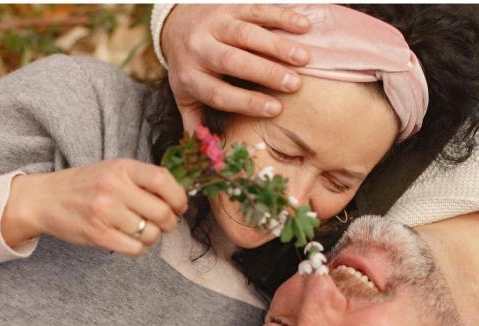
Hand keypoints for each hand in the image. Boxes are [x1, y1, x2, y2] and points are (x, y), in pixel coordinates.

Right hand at [2, 159, 187, 255]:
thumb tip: (180, 198)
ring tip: (142, 230)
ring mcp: (105, 213)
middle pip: (162, 213)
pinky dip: (139, 247)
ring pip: (151, 234)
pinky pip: (136, 249)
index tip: (179, 206)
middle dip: (170, 222)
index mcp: (122, 168)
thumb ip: (144, 179)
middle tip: (163, 223)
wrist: (45, 199)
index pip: (163, 180)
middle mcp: (114, 188)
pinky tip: (131, 239)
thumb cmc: (86, 185)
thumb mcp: (114, 170)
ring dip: (153, 236)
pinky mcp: (99, 235)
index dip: (178, 197)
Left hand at [161, 4, 311, 129]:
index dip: (246, 102)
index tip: (275, 109)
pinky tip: (303, 26)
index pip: (218, 93)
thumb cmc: (189, 69)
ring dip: (277, 45)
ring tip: (304, 58)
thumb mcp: (185, 98)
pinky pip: (256, 8)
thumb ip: (195, 125)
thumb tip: (207, 157)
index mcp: (190, 78)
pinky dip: (281, 15)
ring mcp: (214, 24)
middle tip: (294, 84)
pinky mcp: (228, 5)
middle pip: (233, 61)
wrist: (174, 24)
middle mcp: (199, 49)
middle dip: (265, 72)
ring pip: (246, 33)